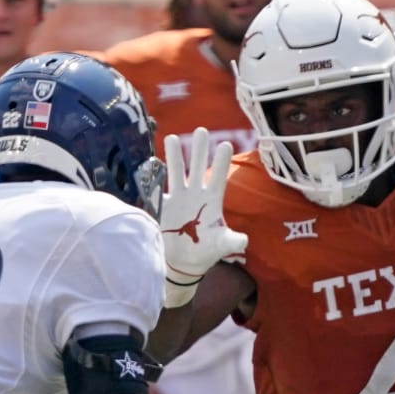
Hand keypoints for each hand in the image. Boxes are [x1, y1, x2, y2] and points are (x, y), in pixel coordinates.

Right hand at [159, 127, 247, 307]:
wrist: (185, 262)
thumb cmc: (206, 252)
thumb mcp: (222, 247)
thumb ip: (232, 241)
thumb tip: (244, 241)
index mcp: (212, 201)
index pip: (218, 178)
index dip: (221, 162)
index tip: (225, 145)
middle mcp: (196, 194)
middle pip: (197, 167)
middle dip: (199, 150)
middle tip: (201, 131)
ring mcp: (179, 198)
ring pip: (177, 172)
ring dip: (175, 156)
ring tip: (171, 137)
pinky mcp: (164, 207)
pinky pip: (158, 190)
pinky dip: (154, 180)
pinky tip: (150, 164)